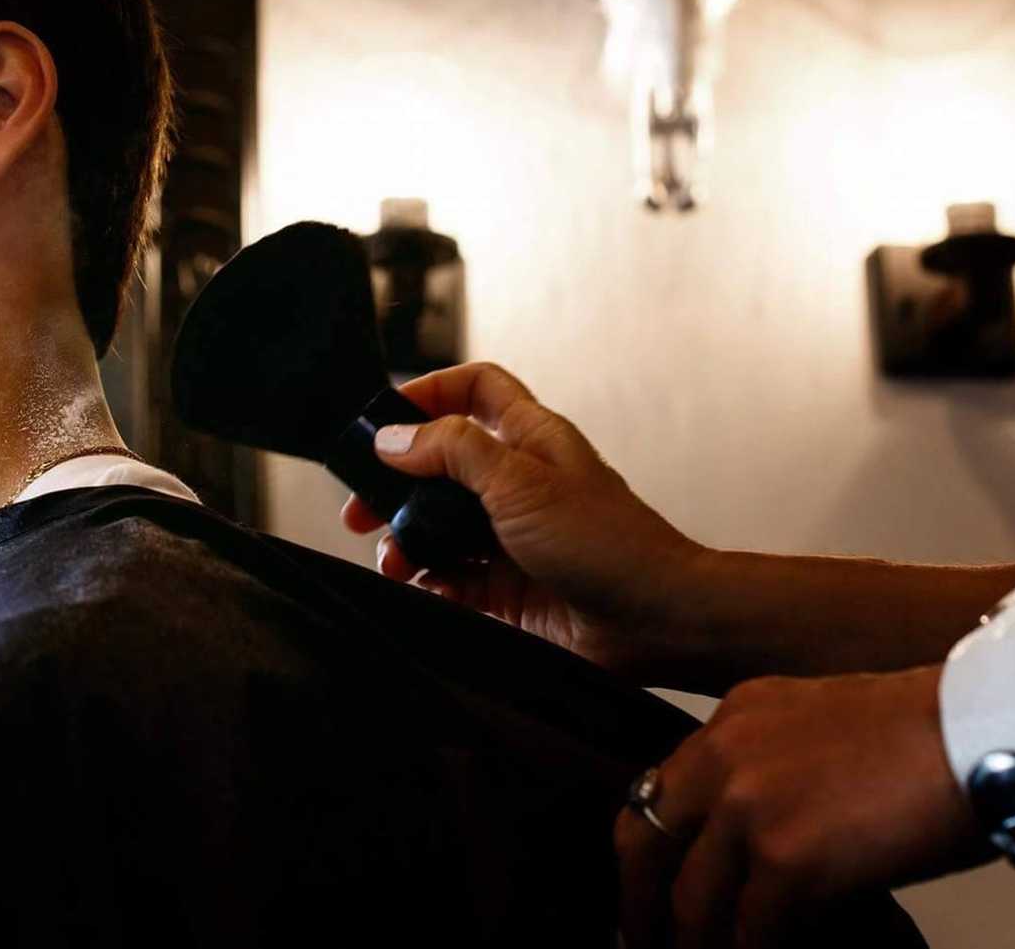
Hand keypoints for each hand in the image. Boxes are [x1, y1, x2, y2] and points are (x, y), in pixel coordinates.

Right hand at [341, 361, 704, 680]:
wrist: (654, 623)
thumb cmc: (608, 544)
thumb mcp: (520, 481)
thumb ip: (452, 451)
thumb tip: (394, 438)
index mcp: (530, 440)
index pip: (475, 390)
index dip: (432, 391)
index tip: (386, 415)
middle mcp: (517, 485)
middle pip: (440, 467)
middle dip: (395, 485)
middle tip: (360, 509)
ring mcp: (511, 539)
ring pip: (438, 529)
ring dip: (406, 542)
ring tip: (394, 562)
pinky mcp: (507, 591)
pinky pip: (451, 581)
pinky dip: (430, 585)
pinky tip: (426, 592)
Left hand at [614, 666, 988, 947]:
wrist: (989, 728)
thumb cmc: (936, 731)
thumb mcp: (824, 726)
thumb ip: (777, 771)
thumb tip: (762, 842)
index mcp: (734, 719)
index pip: (660, 790)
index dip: (649, 851)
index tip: (647, 887)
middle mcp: (726, 755)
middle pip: (645, 842)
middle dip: (640, 904)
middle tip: (644, 942)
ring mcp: (751, 807)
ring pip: (693, 901)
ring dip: (694, 944)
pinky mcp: (788, 860)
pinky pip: (750, 932)